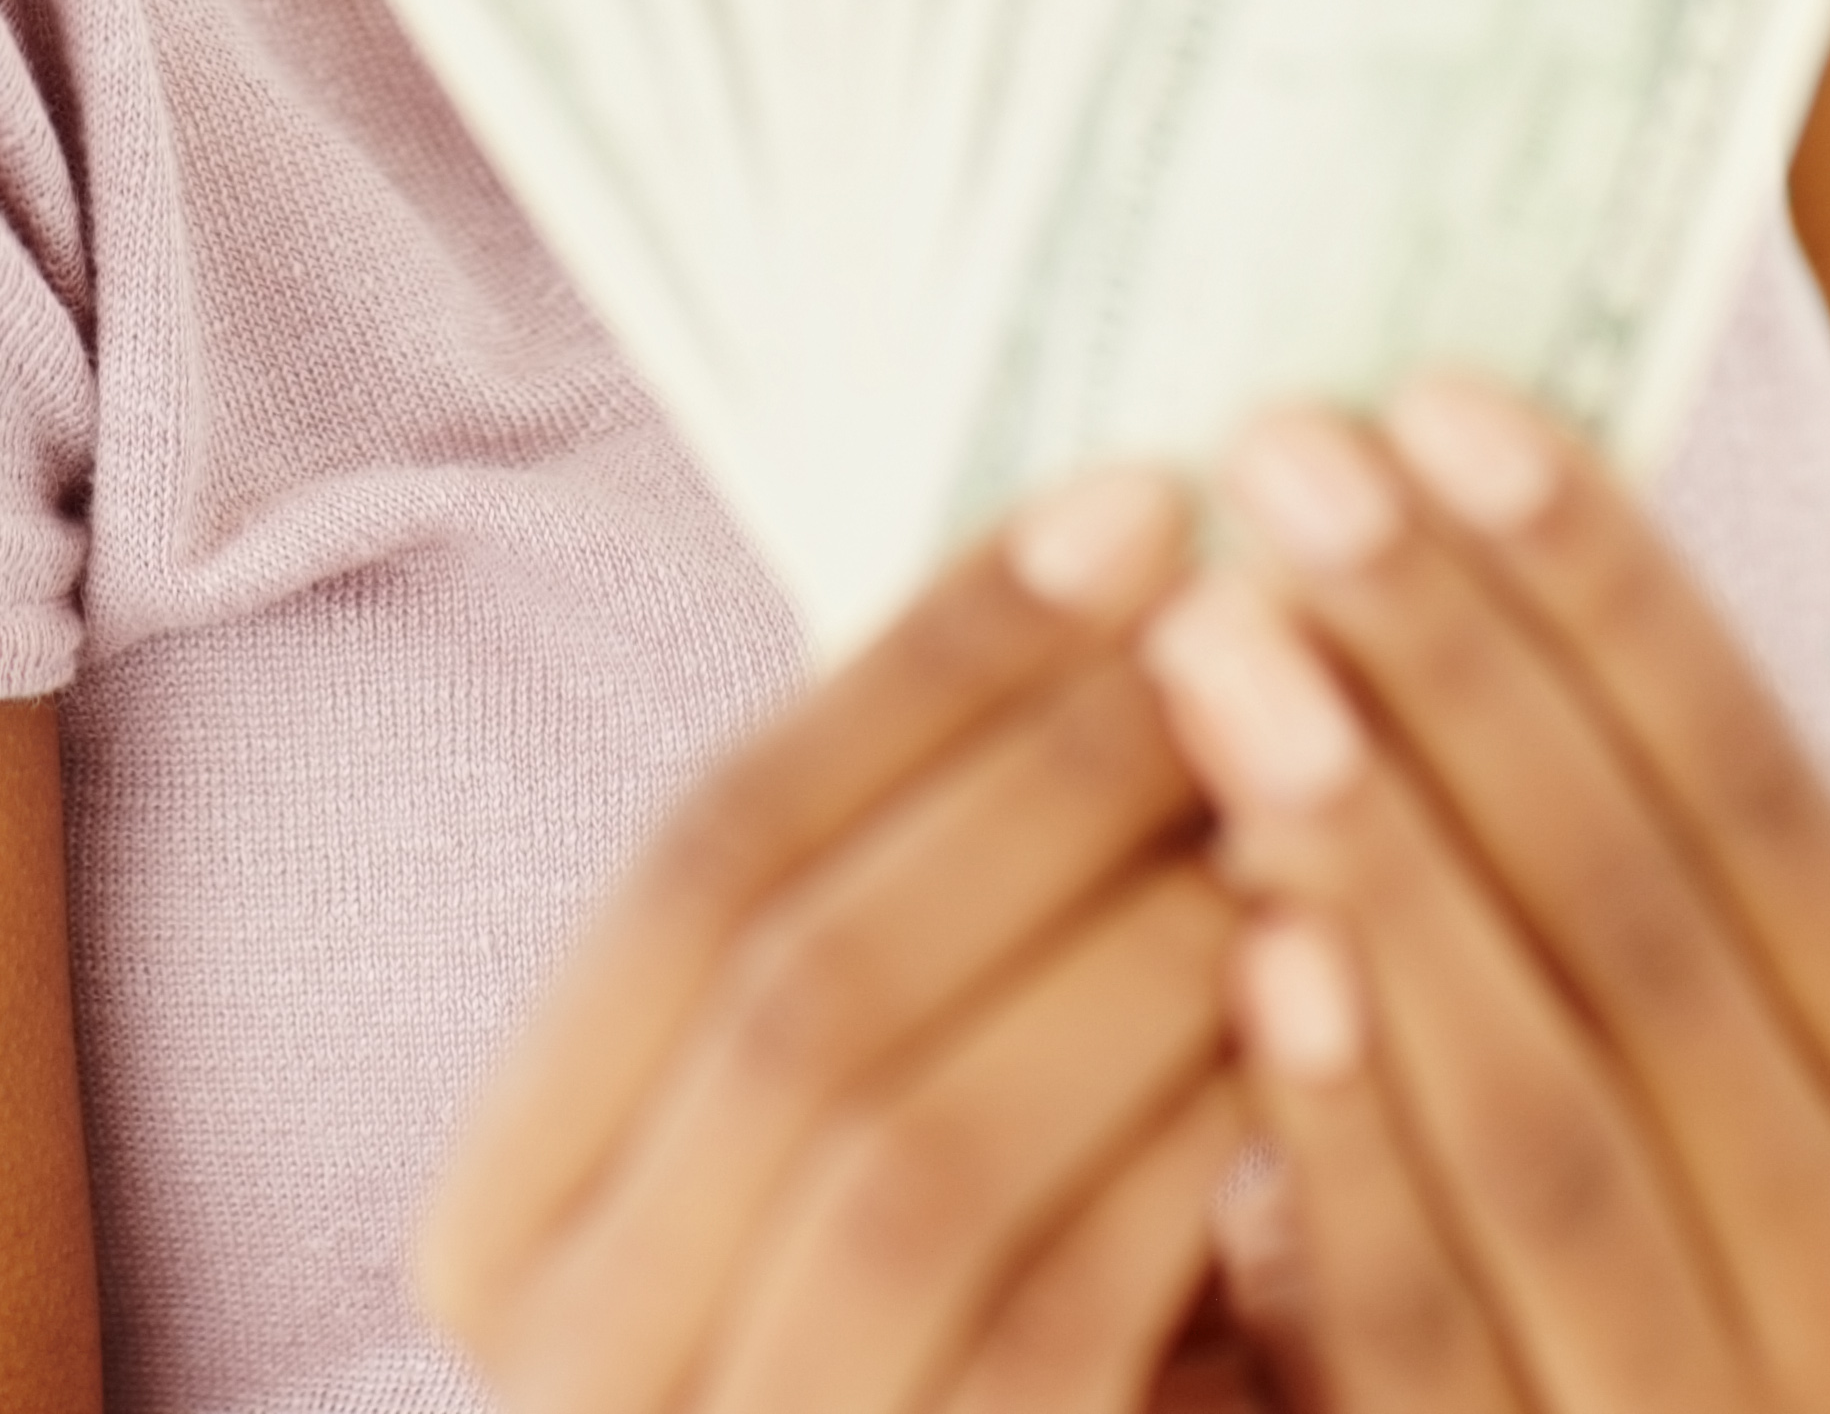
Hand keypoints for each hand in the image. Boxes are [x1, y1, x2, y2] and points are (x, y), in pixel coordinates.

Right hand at [419, 466, 1244, 1413]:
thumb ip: (924, 909)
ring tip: (1298, 797)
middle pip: (798, 987)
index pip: (702, 860)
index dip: (921, 670)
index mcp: (509, 1223)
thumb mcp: (882, 1122)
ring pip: (910, 1152)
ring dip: (1120, 955)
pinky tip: (1320, 1010)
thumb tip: (1111, 561)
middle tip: (1245, 623)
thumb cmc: (986, 1354)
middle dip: (1038, 785)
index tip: (1128, 502)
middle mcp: (560, 1374)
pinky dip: (1188, 1155)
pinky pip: (1046, 1336)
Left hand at [1141, 379, 1829, 1413]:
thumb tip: (1410, 452)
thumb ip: (1576, 804)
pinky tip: (1241, 951)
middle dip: (1460, 679)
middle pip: (1652, 940)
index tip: (1429, 393)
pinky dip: (1340, 1137)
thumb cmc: (1563, 1162)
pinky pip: (1427, 1334)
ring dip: (1379, 867)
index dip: (1607, 593)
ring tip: (1221, 649)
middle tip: (1285, 464)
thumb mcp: (1628, 998)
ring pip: (1555, 1127)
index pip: (1774, 807)